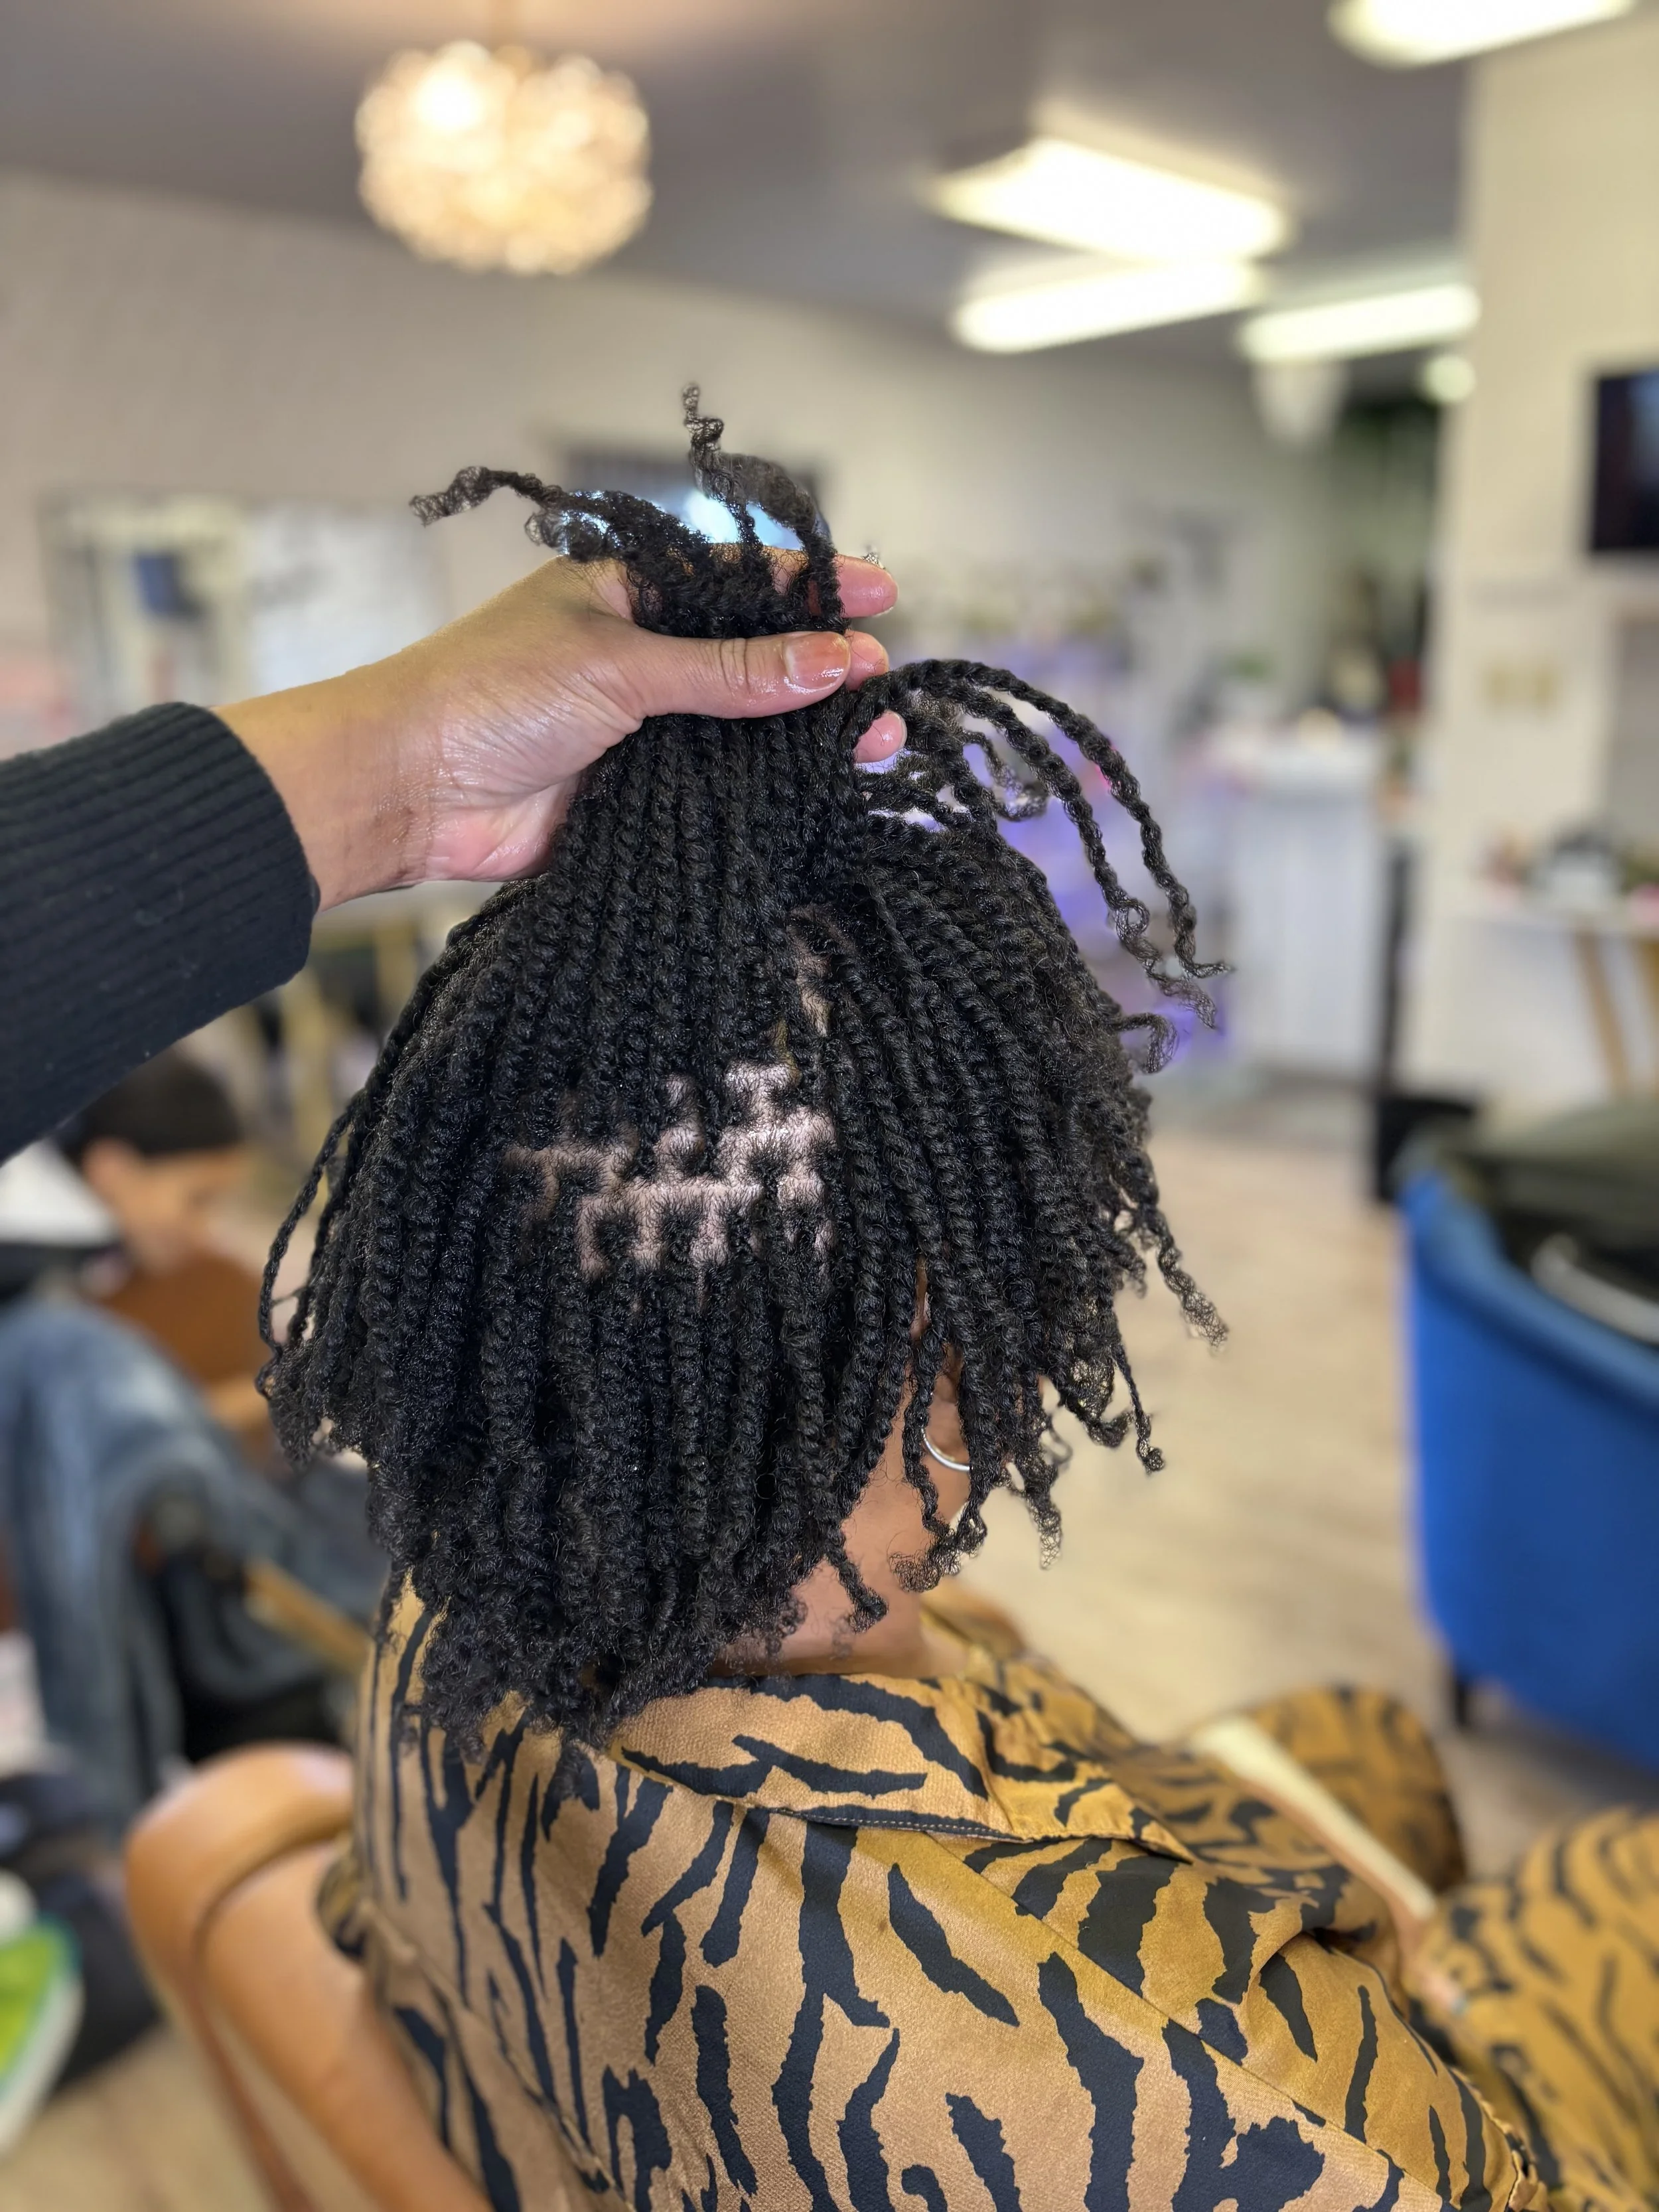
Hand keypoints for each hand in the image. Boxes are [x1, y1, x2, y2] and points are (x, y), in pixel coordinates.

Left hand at [222, 553, 902, 909]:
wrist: (406, 789)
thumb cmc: (488, 695)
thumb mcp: (621, 665)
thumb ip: (732, 673)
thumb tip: (836, 660)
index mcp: (628, 595)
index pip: (739, 582)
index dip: (812, 588)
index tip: (884, 595)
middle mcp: (640, 658)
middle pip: (753, 663)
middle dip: (823, 674)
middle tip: (885, 689)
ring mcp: (640, 731)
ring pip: (743, 733)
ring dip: (806, 740)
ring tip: (876, 744)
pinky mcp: (635, 797)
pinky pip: (715, 792)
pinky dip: (765, 795)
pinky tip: (819, 796)